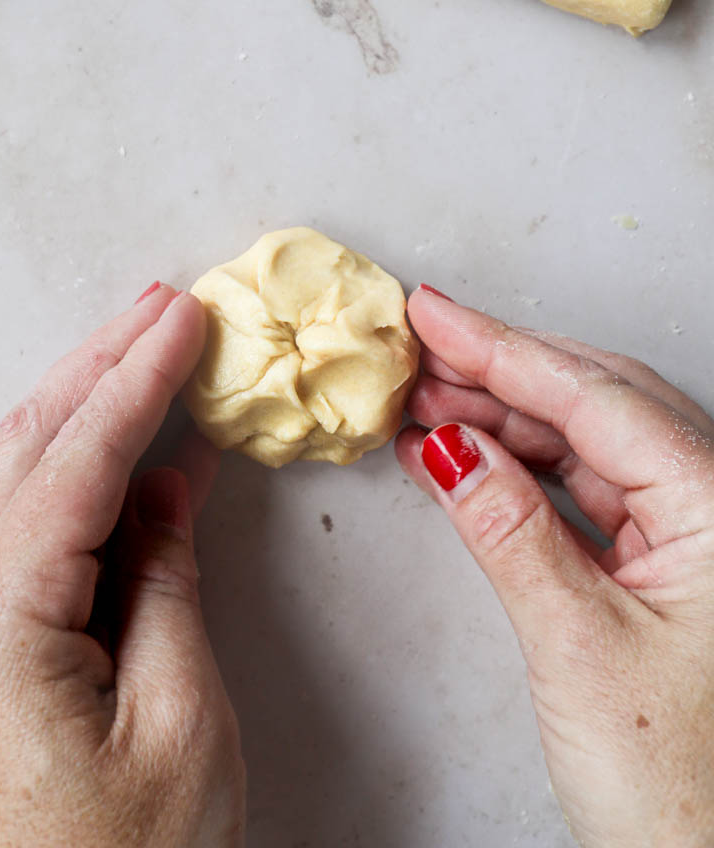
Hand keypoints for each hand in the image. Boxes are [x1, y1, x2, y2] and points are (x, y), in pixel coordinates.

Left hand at [0, 285, 244, 847]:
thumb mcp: (179, 713)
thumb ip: (168, 578)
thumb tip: (171, 482)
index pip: (78, 460)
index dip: (139, 378)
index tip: (188, 319)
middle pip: (31, 444)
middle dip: (102, 365)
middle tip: (167, 308)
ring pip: (26, 476)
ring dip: (89, 405)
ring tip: (149, 349)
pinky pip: (36, 528)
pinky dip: (88, 474)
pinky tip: (138, 454)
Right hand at [397, 286, 713, 847]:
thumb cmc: (686, 794)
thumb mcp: (580, 647)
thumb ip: (510, 531)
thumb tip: (448, 445)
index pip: (596, 399)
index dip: (503, 347)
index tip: (433, 314)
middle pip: (597, 405)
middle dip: (502, 371)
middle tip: (420, 346)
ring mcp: (689, 536)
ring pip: (588, 445)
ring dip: (505, 418)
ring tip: (426, 398)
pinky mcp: (662, 568)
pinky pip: (584, 493)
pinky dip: (522, 471)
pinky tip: (468, 455)